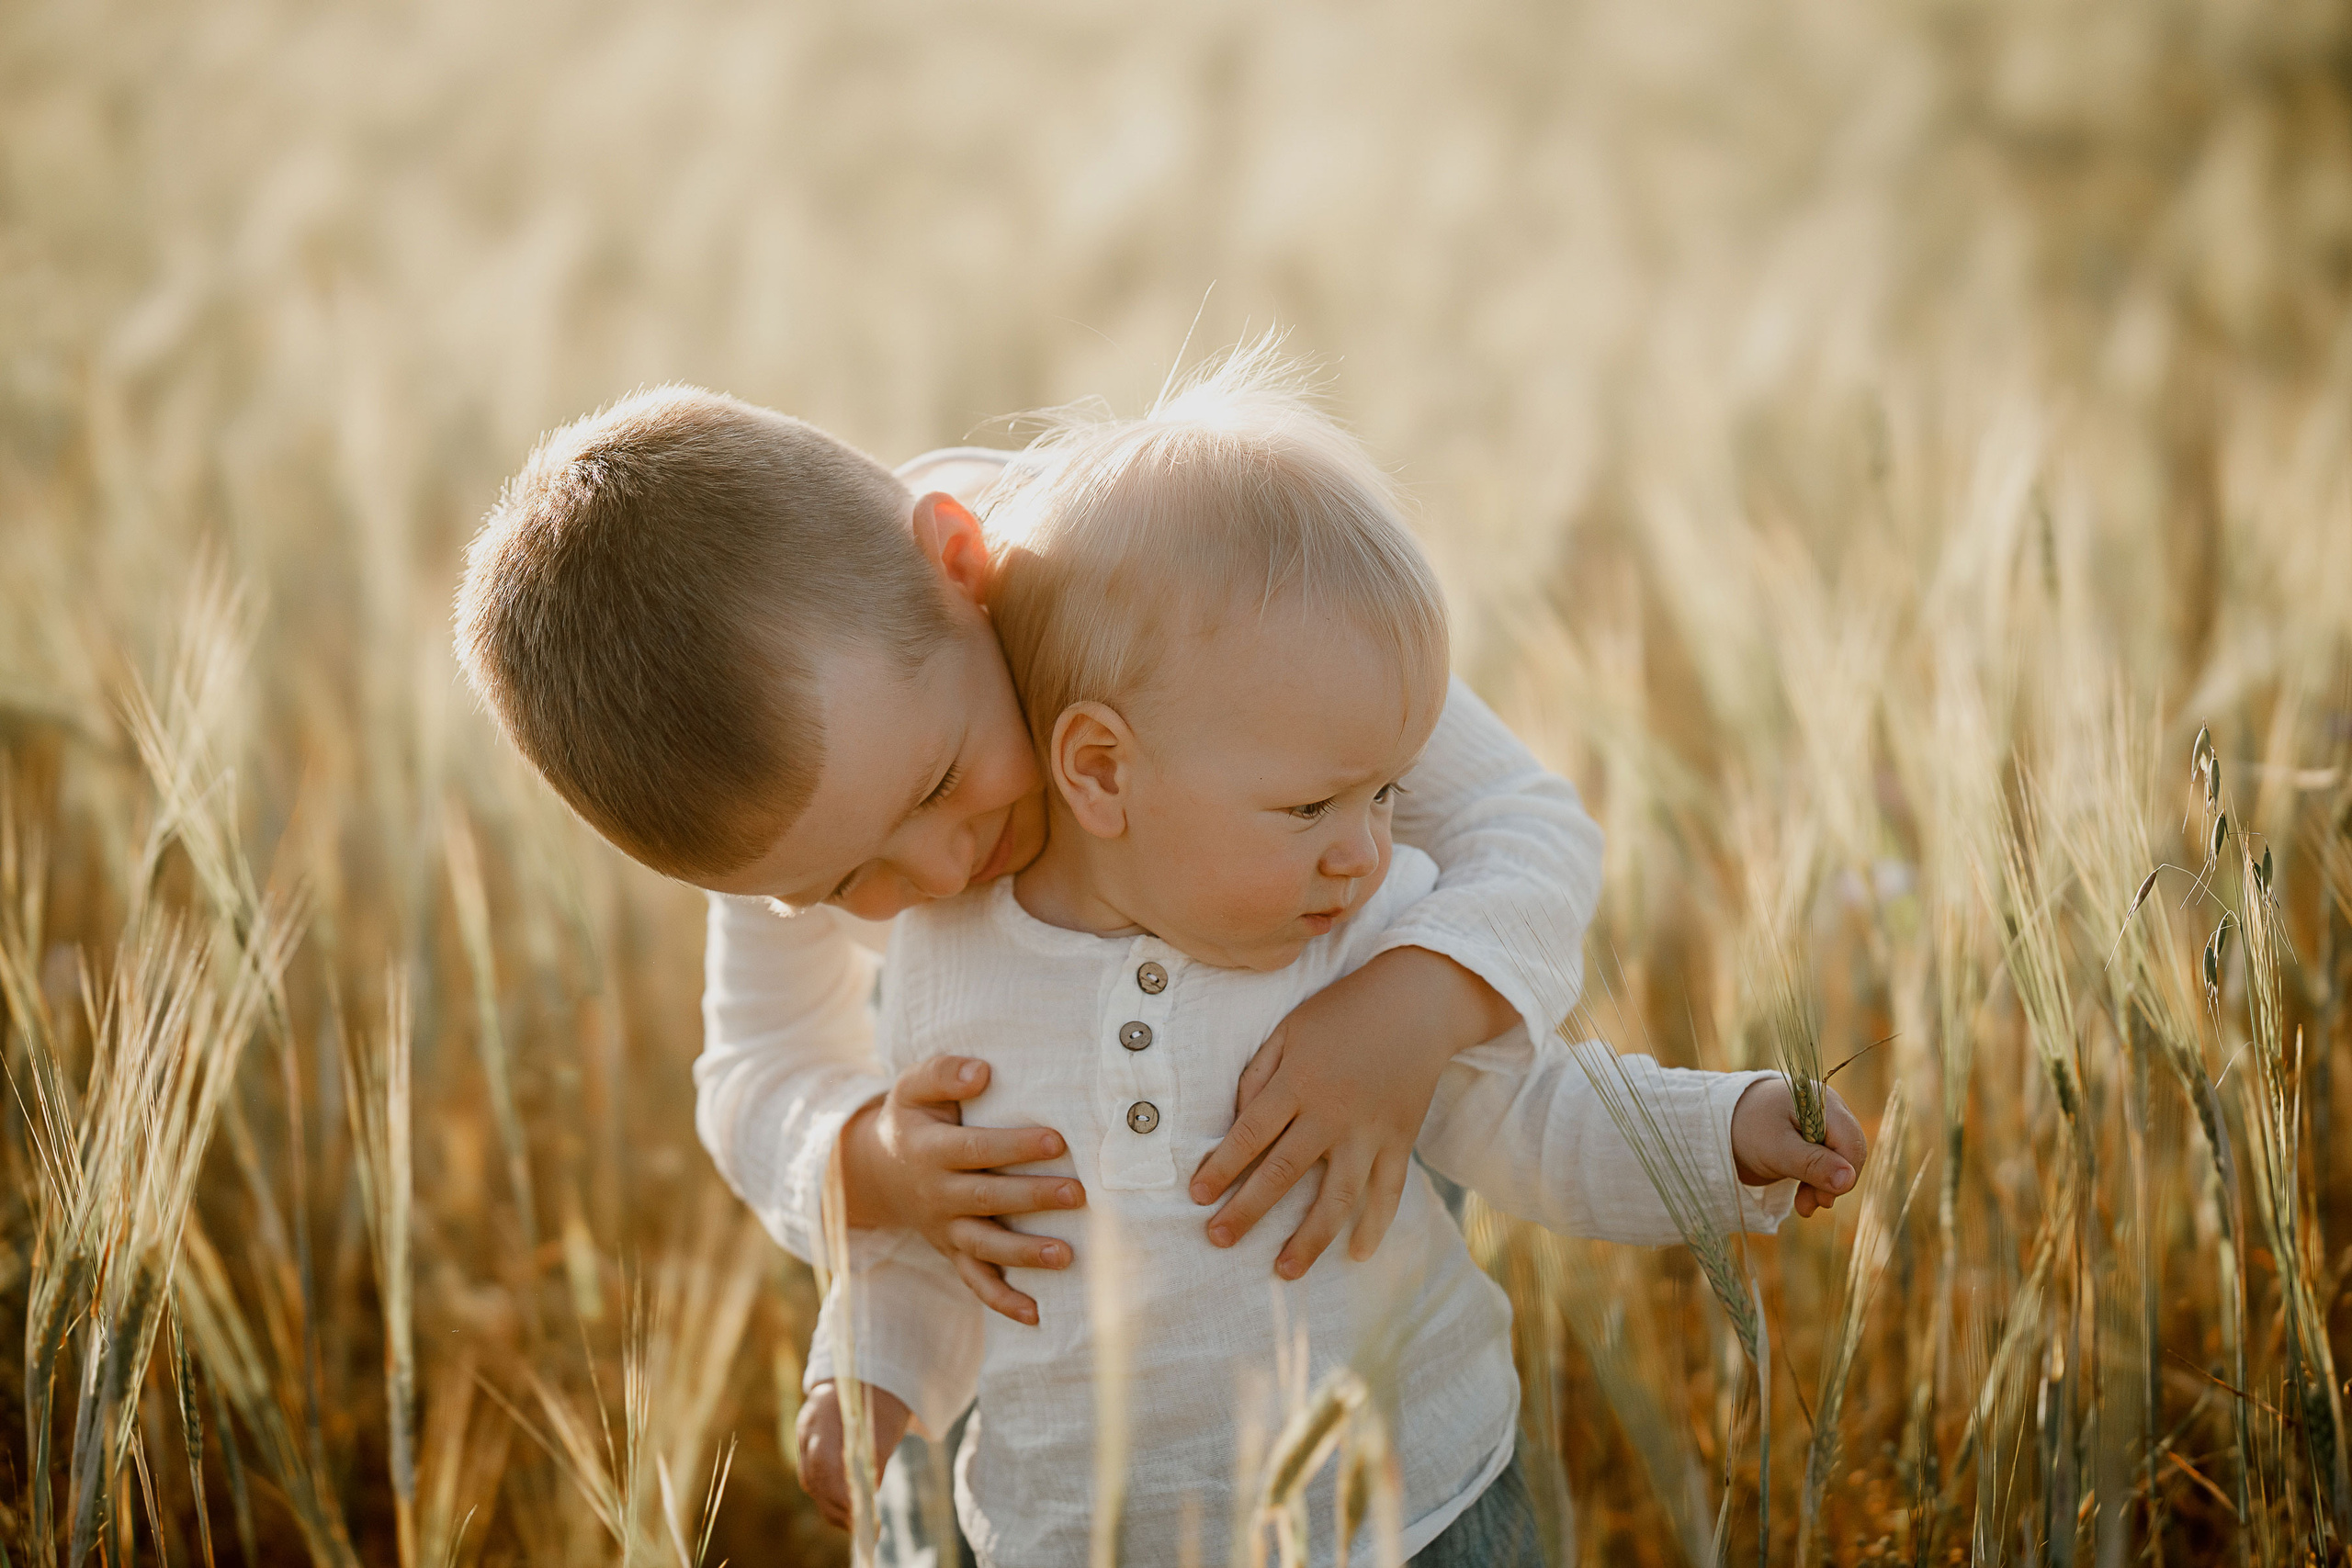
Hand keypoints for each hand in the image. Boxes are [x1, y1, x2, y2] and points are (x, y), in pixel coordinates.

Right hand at [795, 1380, 913, 1530]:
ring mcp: (804, 1436)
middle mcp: (808, 1428)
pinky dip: (828, 1496)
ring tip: (856, 1524)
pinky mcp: (807, 1445)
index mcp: (825, 1416)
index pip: (826, 1464)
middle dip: (838, 1508)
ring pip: (811, 1482)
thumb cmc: (879, 1401)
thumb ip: (875, 1453)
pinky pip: (812, 1478)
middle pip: (815, 1479)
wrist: (864, 1374)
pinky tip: (846, 1509)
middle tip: (863, 1528)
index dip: (841, 1494)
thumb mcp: (884, 1423)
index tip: (862, 1515)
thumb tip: (870, 1492)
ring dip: (832, 1506)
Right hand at [839, 1055, 1084, 1324]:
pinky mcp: (952, 1252)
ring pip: (985, 1246)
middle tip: (1078, 1194)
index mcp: (929, 1150)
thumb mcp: (913, 1086)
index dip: (1015, 1146)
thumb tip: (982, 1072)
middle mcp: (936, 1194)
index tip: (1057, 1140)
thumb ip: (944, 1073)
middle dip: (1033, 1198)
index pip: (976, 1149)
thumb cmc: (913, 1118)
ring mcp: (944, 1228)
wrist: (876, 1170)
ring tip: (1067, 1255)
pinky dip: (1002, 1301)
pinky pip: (975, 1282)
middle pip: (987, 1199)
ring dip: (1024, 1254)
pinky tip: (1036, 1314)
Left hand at [1189, 946, 1518, 1277]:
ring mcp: (1370, 1131)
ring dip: (1309, 1238)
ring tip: (1283, 1271)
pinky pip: (1389, 1189)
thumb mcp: (1289, 1029)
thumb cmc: (1342, 1012)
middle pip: (1283, 1172)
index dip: (1220, 1167)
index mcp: (1298, 1082)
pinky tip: (1358, 1254)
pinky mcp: (1401, 1139)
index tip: (1197, 1196)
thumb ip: (1257, 1074)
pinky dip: (1376, 1224)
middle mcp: (1332, 1112)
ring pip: (1337, 1197)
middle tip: (1218, 1240)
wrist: (1417, 1000)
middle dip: (1247, 1211)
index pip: (1250, 1135)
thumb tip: (1236, 1121)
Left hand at [1730, 1077, 1867, 1217]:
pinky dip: (1817, 1183)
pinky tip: (1804, 1200)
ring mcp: (1824, 1125)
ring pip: (1840, 1163)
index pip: (1851, 1144)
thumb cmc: (1747, 1129)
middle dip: (1833, 1184)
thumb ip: (1812, 1163)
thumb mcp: (1776, 1149)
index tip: (1823, 1198)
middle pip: (1849, 1154)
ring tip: (1804, 1207)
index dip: (1844, 1175)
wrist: (1721, 1124)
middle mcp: (1829, 1112)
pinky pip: (1828, 1165)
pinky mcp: (1815, 1140)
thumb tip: (1849, 1180)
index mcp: (1823, 1104)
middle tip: (1811, 1205)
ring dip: (1825, 1187)